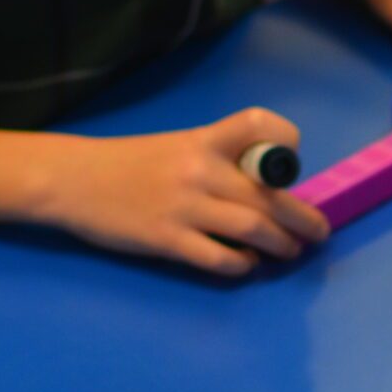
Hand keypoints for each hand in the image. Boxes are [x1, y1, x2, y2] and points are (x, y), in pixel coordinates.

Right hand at [36, 110, 329, 276]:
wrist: (72, 180)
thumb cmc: (125, 164)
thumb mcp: (173, 147)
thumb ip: (214, 160)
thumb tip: (261, 187)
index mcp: (201, 140)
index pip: (257, 126)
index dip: (285, 143)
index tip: (295, 167)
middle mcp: (199, 170)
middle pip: (269, 194)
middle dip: (303, 218)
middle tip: (319, 232)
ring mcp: (184, 206)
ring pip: (253, 229)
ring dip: (281, 245)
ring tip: (290, 251)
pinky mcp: (167, 240)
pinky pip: (219, 258)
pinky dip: (241, 265)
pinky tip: (246, 265)